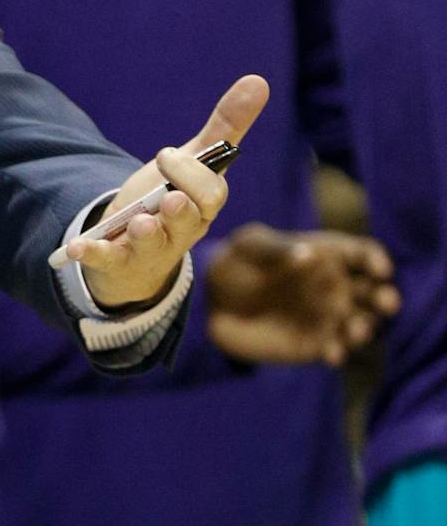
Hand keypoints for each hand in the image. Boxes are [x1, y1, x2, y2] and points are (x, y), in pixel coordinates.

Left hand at [65, 75, 268, 309]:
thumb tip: (259, 80)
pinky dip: (91, 252)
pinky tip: (75, 247)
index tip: (166, 154)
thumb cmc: (171, 201)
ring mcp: (149, 249)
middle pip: (187, 221)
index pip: (210, 193)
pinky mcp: (117, 261)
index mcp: (201, 205)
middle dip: (181, 210)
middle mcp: (180, 230)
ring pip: (153, 244)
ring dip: (146, 233)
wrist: (138, 255)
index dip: (190, 173)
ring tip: (139, 223)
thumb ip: (224, 126)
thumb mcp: (194, 163)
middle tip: (171, 198)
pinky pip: (106, 259)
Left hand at [207, 223, 398, 364]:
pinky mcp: (315, 344)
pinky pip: (335, 349)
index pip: (363, 255)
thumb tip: (309, 255)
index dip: (375, 261)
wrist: (213, 298)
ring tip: (354, 331)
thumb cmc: (237, 260)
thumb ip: (276, 249)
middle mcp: (335, 287)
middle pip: (374, 292)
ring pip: (360, 323)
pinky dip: (337, 352)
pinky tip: (330, 354)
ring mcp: (328, 317)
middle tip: (386, 302)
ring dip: (363, 328)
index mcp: (327, 255)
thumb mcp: (250, 246)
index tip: (379, 269)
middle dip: (385, 297)